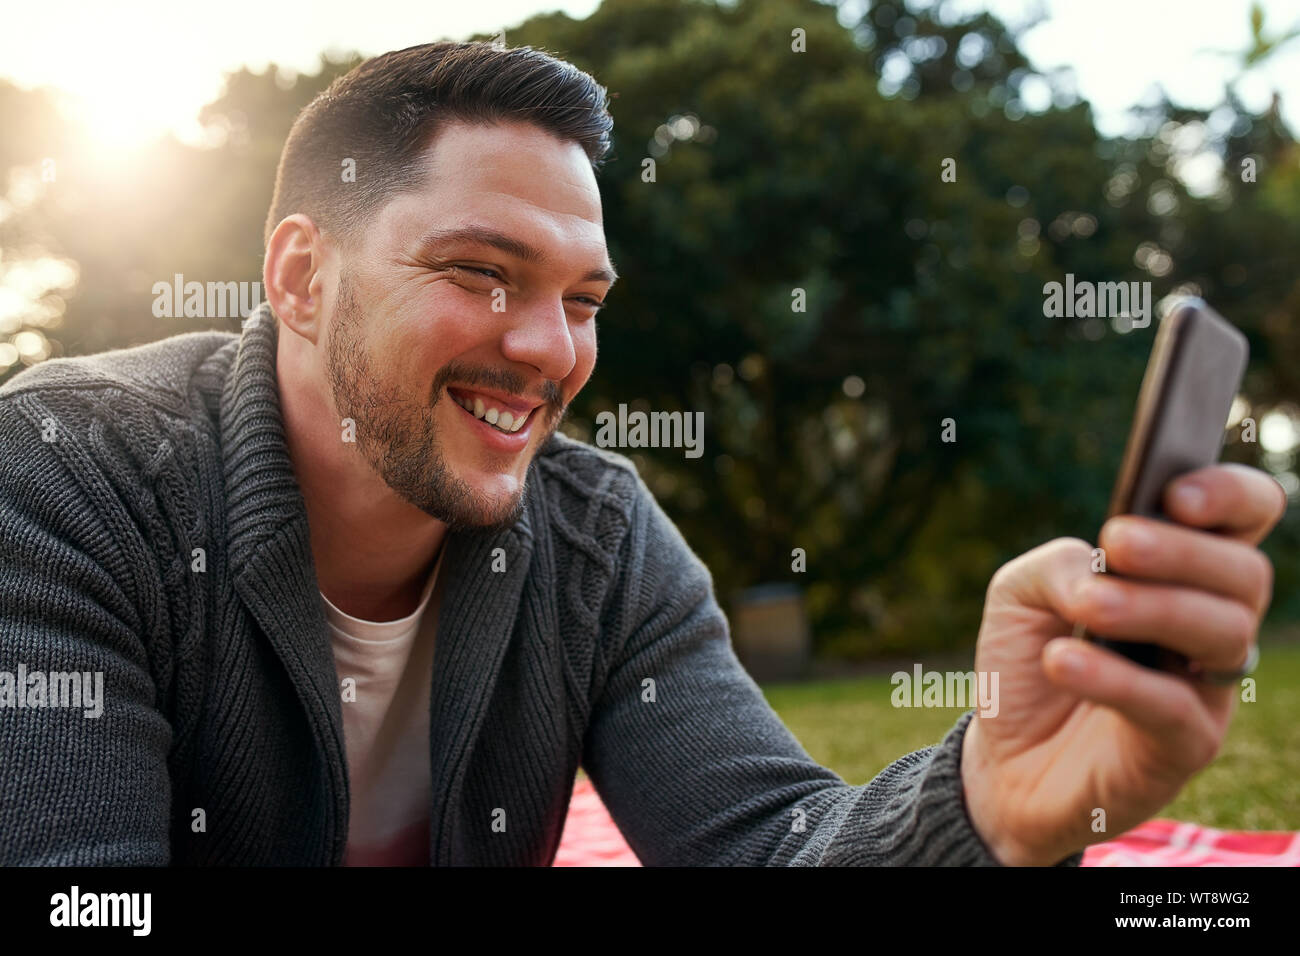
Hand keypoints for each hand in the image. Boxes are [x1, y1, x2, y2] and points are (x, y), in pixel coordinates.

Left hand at [960, 463, 1285, 865]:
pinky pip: (1173, 707)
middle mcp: (1209, 624)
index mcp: (1181, 572)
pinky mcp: (1184, 748)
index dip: (1231, 496)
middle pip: (1244, 574)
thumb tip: (1097, 570)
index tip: (1176, 493)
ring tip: (1086, 606)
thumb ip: (1058, 564)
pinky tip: (1063, 660)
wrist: (1003, 759)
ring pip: (1223, 634)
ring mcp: (1206, 688)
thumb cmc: (1027, 661)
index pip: (1245, 518)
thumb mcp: (1020, 594)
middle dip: (1183, 551)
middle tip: (1116, 542)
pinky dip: (1117, 679)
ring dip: (1152, 608)